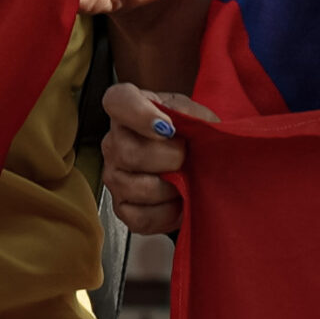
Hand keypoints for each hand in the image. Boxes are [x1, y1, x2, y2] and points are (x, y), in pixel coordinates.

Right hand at [101, 79, 217, 236]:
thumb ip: (190, 115)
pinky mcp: (122, 207)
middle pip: (126, 152)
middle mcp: (115, 141)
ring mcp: (114, 175)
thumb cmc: (195, 139)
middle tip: (187, 159)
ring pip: (132, 187)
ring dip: (169, 188)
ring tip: (184, 181)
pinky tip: (177, 201)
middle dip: (168, 159)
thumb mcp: (199, 118)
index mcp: (131, 110)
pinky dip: (167, 214)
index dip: (138, 114)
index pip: (117, 101)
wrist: (205, 169)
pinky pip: (139, 217)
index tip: (166, 127)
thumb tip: (182, 120)